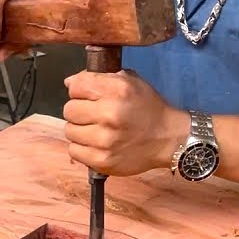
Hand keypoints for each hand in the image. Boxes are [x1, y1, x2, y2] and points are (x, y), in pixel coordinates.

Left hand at [62, 70, 188, 176]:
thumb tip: (69, 83)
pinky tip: (96, 144)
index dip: (79, 90)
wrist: (169, 139)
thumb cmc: (148, 108)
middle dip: (79, 110)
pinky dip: (82, 147)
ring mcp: (104, 140)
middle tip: (93, 115)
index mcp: (117, 90)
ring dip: (79, 130)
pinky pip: (74, 151)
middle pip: (69, 110)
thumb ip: (100, 78)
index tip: (88, 95)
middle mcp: (110, 114)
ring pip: (70, 131)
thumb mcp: (130, 82)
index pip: (76, 86)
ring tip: (96, 130)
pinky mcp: (102, 160)